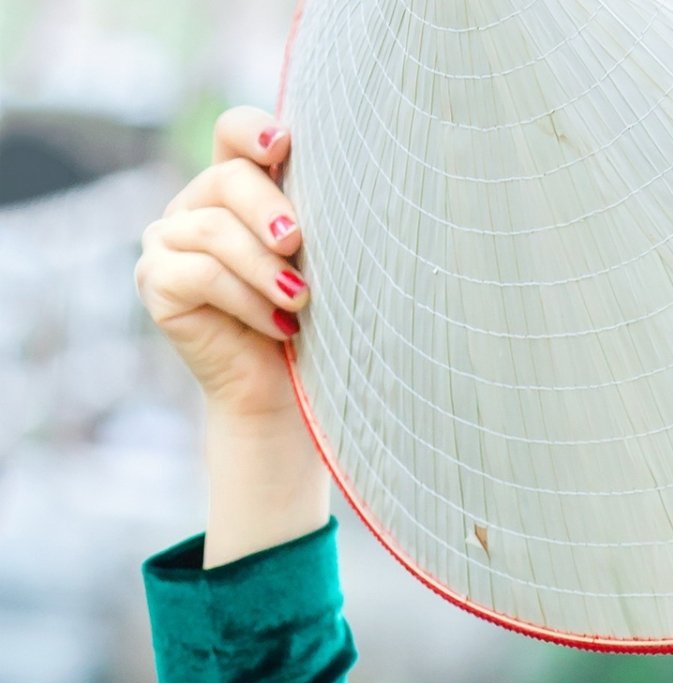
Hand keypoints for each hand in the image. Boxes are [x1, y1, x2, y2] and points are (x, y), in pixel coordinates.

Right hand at [135, 105, 308, 424]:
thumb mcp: (316, 261)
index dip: (251, 130)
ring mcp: (167, 241)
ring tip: (300, 299)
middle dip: (268, 209)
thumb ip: (311, 220)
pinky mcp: (155, 281)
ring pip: (213, 229)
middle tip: (298, 242)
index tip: (283, 144)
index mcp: (236, 188)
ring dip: (264, 267)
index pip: (232, 134)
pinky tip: (278, 325)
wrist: (283, 388)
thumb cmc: (310, 319)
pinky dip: (245, 299)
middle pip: (226, 178)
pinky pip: (199, 274)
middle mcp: (195, 206)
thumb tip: (342, 186)